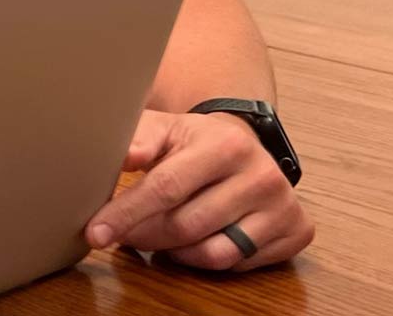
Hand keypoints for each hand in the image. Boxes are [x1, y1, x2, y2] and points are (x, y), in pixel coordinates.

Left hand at [85, 109, 313, 270]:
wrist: (244, 144)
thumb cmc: (194, 141)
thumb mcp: (165, 128)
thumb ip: (139, 138)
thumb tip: (123, 155)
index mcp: (226, 144)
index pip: (166, 187)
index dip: (126, 213)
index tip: (96, 233)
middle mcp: (261, 174)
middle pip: (186, 226)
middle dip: (144, 235)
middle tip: (120, 234)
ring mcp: (283, 205)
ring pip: (213, 253)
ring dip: (176, 251)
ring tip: (160, 235)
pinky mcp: (297, 230)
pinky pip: (238, 265)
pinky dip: (207, 259)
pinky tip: (194, 241)